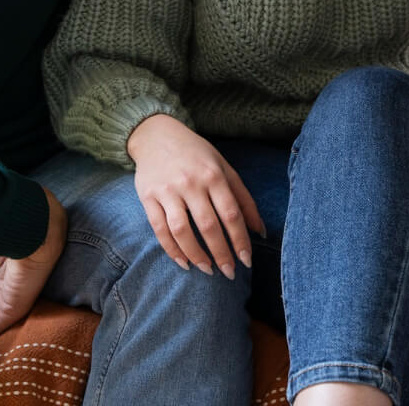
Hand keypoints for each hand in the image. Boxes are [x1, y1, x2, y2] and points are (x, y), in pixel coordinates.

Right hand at [126, 114, 264, 277]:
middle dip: (221, 253)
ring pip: (182, 231)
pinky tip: (183, 263)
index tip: (246, 262)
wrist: (156, 135)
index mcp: (214, 175)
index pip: (231, 214)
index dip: (240, 240)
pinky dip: (172, 249)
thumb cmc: (197, 154)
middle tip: (229, 273)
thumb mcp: (224, 168)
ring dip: (196, 255)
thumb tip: (260, 231)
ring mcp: (168, 190)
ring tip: (208, 270)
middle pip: (208, 225)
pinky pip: (159, 229)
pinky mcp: (148, 197)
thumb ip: (243, 198)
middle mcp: (191, 183)